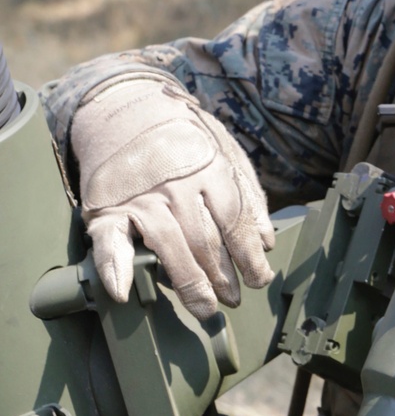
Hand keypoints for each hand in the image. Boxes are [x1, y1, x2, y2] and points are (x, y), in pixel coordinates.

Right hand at [71, 74, 274, 319]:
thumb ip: (248, 195)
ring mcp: (140, 197)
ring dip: (189, 283)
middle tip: (233, 300)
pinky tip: (122, 290)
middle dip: (223, 276)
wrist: (126, 108)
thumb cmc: (184, 138)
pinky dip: (114, 267)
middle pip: (205, 241)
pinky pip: (110, 241)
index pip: (234, 222)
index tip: (260, 279)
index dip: (249, 256)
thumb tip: (267, 242)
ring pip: (168, 247)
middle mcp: (175, 184)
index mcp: (209, 168)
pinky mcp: (107, 208)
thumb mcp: (226, 151)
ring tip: (205, 307)